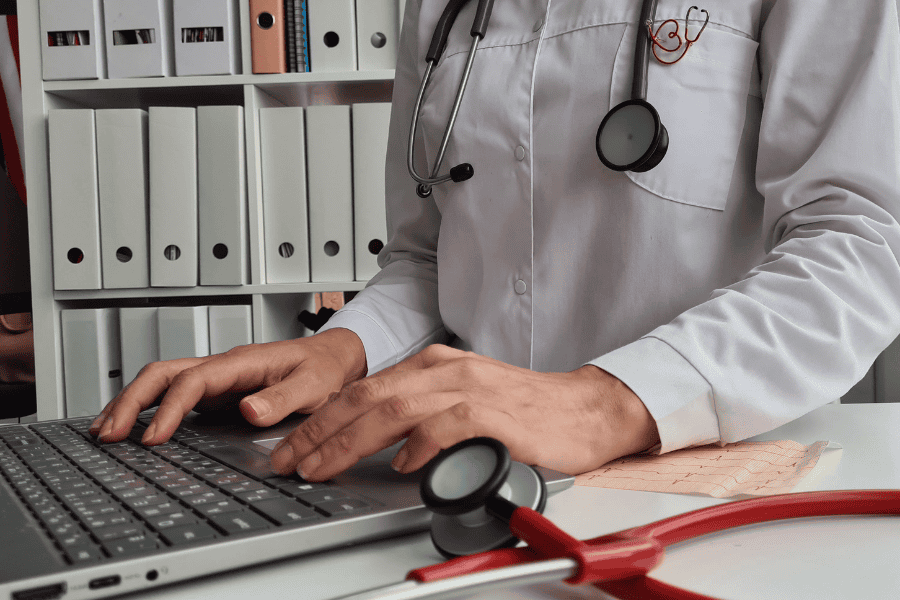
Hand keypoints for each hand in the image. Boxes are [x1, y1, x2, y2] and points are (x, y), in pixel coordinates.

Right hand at [89, 328, 366, 443]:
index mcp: (242, 363)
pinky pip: (172, 394)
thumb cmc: (324, 368)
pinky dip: (146, 408)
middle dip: (130, 402)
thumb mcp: (313, 385)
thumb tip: (248, 409)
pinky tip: (134, 427)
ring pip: (161, 381)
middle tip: (109, 434)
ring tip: (106, 431)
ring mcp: (217, 378)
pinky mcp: (217, 391)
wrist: (334, 357)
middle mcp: (223, 367)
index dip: (169, 409)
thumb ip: (282, 398)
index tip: (154, 438)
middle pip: (162, 374)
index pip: (193, 381)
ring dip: (130, 403)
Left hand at [269, 344, 659, 479]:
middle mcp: (446, 370)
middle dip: (321, 430)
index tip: (293, 446)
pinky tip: (401, 464)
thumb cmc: (525, 409)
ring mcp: (470, 388)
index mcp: (433, 364)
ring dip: (351, 440)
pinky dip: (419, 444)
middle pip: (367, 396)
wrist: (583, 409)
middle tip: (292, 460)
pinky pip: (447, 424)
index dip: (321, 418)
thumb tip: (376, 441)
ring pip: (394, 408)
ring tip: (324, 466)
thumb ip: (419, 412)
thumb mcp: (461, 397)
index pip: (362, 389)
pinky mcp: (495, 413)